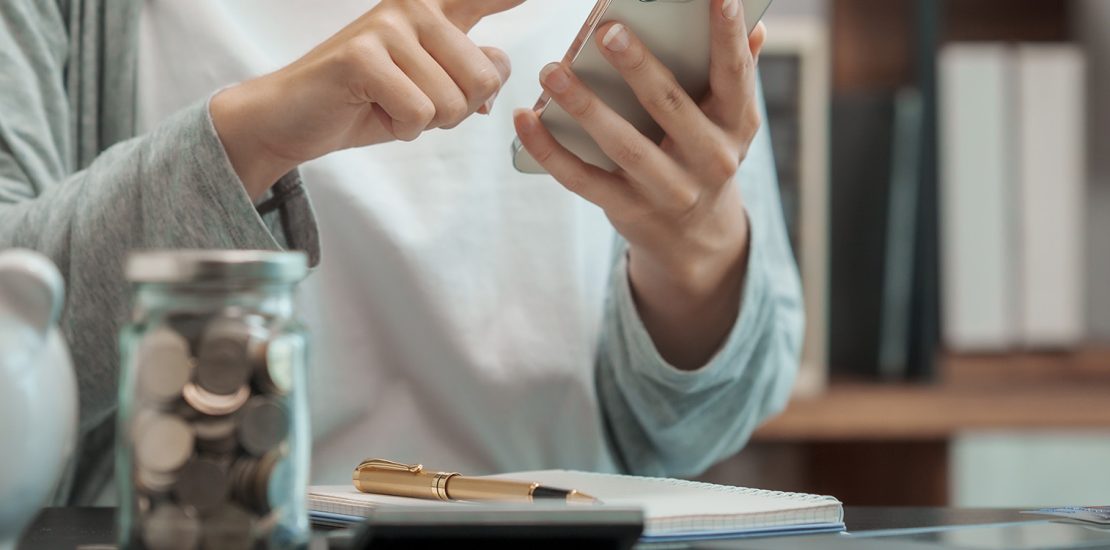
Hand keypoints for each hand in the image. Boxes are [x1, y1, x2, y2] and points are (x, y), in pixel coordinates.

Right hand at [212, 0, 524, 198]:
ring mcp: (387, 26)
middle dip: (455, 111)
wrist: (292, 118)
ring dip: (423, 123)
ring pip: (451, 102)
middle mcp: (414, 6)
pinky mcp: (362, 55)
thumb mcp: (429, 89)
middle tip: (412, 104)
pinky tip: (372, 111)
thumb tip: (497, 68)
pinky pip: (419, 113)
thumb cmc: (364, 102)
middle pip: (483, 77)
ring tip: (388, 105)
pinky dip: (400, 129)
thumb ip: (468, 74)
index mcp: (434, 9)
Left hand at [513, 0, 766, 368]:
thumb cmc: (704, 154)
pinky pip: (582, 179)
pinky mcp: (628, 211)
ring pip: (622, 145)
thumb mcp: (728, 120)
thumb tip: (755, 27)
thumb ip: (736, 74)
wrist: (696, 240)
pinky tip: (524, 118)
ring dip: (584, 106)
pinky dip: (549, 150)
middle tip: (606, 30)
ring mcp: (668, 190)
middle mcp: (709, 159)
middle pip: (670, 106)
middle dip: (638, 67)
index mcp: (736, 124)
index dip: (728, 34)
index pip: (735, 74)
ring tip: (552, 70)